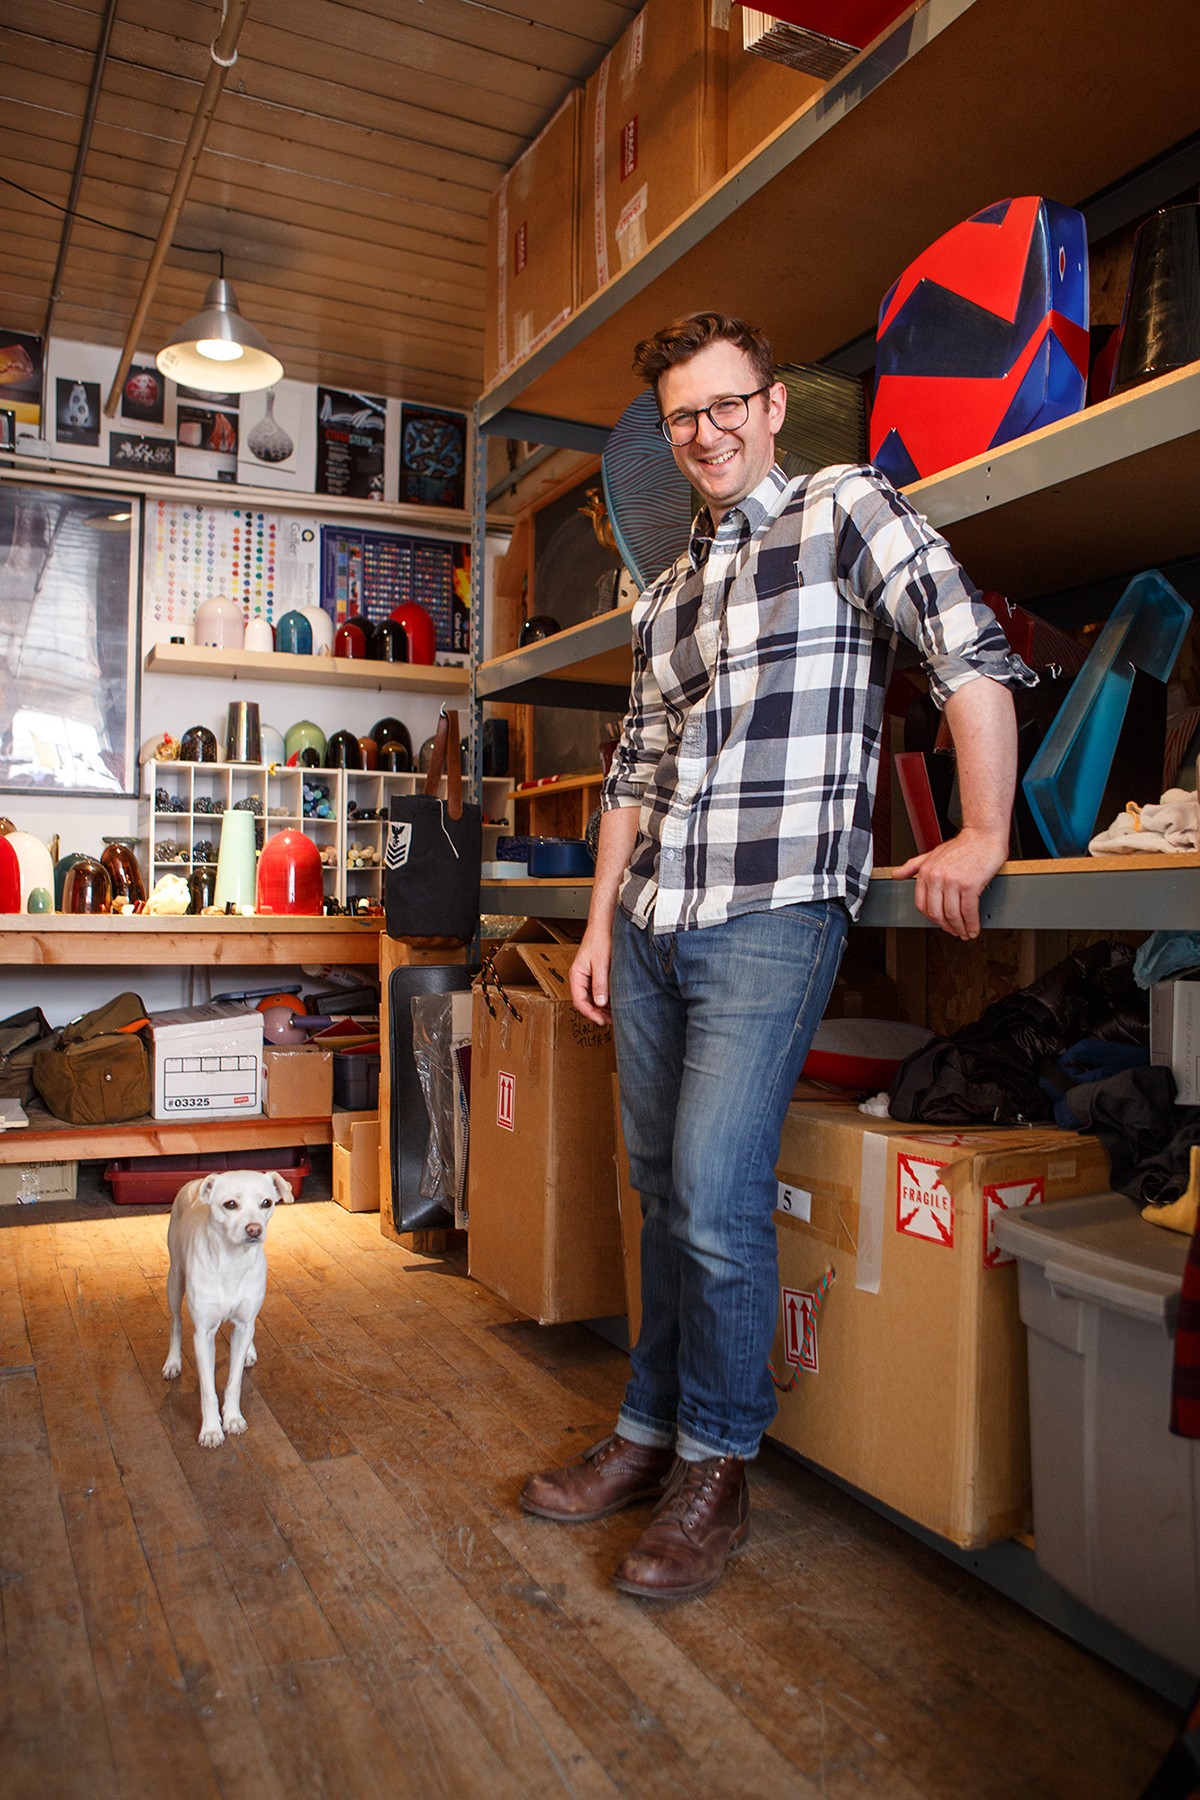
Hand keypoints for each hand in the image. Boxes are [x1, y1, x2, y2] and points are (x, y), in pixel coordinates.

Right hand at [569, 930, 612, 1024]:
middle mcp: (581, 977)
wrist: (606, 924)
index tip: (602, 1021)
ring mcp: (589, 975)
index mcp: (577, 975)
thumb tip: (600, 1003)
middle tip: (611, 1021)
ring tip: (615, 1013)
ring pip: (593, 997)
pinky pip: (599, 990)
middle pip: (586, 1002)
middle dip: (597, 1013)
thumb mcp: (601, 963)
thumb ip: (600, 983)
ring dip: (602, 1007)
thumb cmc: (601, 938)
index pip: (579, 1001)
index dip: (590, 1014)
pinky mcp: (598, 973)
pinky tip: (616, 1001)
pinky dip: (607, 997)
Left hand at [892, 827, 1007, 939]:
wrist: (983, 836)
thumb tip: (896, 874)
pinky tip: (974, 928)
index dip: (932, 919)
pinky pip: (969, 911)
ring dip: (960, 929)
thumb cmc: (962, 845)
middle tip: (954, 931)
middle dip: (946, 927)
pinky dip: (972, 924)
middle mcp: (937, 877)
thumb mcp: (931, 854)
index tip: (940, 923)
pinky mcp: (970, 885)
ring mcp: (953, 882)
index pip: (922, 905)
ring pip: (953, 915)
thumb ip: (913, 866)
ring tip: (965, 932)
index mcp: (926, 872)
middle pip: (936, 913)